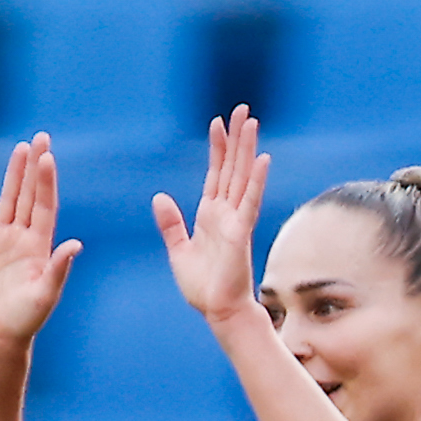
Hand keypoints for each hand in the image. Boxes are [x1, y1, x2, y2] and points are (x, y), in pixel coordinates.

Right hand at [0, 135, 82, 346]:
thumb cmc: (27, 317)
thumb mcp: (46, 294)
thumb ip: (59, 269)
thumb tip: (76, 245)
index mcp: (41, 244)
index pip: (44, 204)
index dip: (46, 181)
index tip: (49, 157)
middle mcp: (23, 236)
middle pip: (28, 193)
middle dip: (34, 166)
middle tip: (41, 137)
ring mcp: (2, 239)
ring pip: (8, 198)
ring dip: (14, 173)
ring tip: (20, 147)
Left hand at [152, 109, 268, 329]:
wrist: (217, 311)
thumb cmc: (203, 286)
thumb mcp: (178, 250)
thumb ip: (171, 224)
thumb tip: (159, 197)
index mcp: (210, 215)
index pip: (215, 174)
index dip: (217, 148)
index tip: (218, 123)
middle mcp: (226, 213)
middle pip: (232, 168)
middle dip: (236, 139)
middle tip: (242, 109)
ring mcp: (236, 221)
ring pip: (242, 177)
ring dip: (247, 150)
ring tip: (251, 122)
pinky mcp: (241, 234)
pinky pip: (249, 203)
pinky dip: (255, 181)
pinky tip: (262, 160)